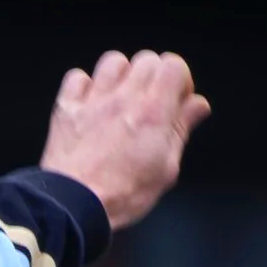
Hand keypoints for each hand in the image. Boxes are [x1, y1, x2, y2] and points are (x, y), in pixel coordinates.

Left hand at [40, 49, 209, 230]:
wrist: (74, 207)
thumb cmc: (122, 195)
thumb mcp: (165, 169)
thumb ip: (181, 130)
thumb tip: (198, 105)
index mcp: (153, 111)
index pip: (174, 65)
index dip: (180, 80)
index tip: (177, 100)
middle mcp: (124, 98)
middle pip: (147, 60)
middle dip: (154, 77)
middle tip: (151, 103)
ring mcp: (94, 101)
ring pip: (113, 62)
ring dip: (121, 76)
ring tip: (121, 99)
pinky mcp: (68, 108)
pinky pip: (77, 77)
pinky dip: (85, 86)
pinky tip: (91, 104)